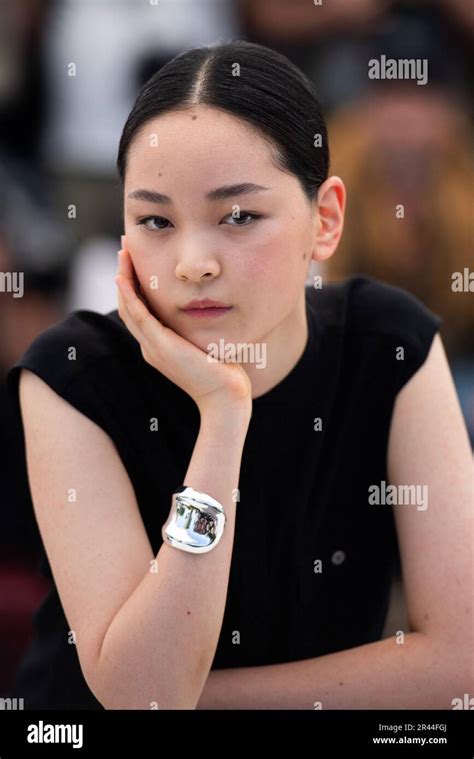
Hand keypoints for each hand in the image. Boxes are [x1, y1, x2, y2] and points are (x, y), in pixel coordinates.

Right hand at [114, 241, 252, 414]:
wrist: (226, 398)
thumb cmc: (224, 373)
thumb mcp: (207, 343)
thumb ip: (200, 327)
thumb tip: (211, 307)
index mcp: (159, 347)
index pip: (140, 310)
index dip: (134, 284)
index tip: (136, 260)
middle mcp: (151, 347)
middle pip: (129, 305)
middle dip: (125, 274)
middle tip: (124, 248)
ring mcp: (153, 348)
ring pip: (128, 308)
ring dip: (122, 278)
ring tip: (122, 253)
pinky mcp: (160, 347)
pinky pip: (138, 316)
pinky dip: (128, 296)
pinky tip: (122, 277)